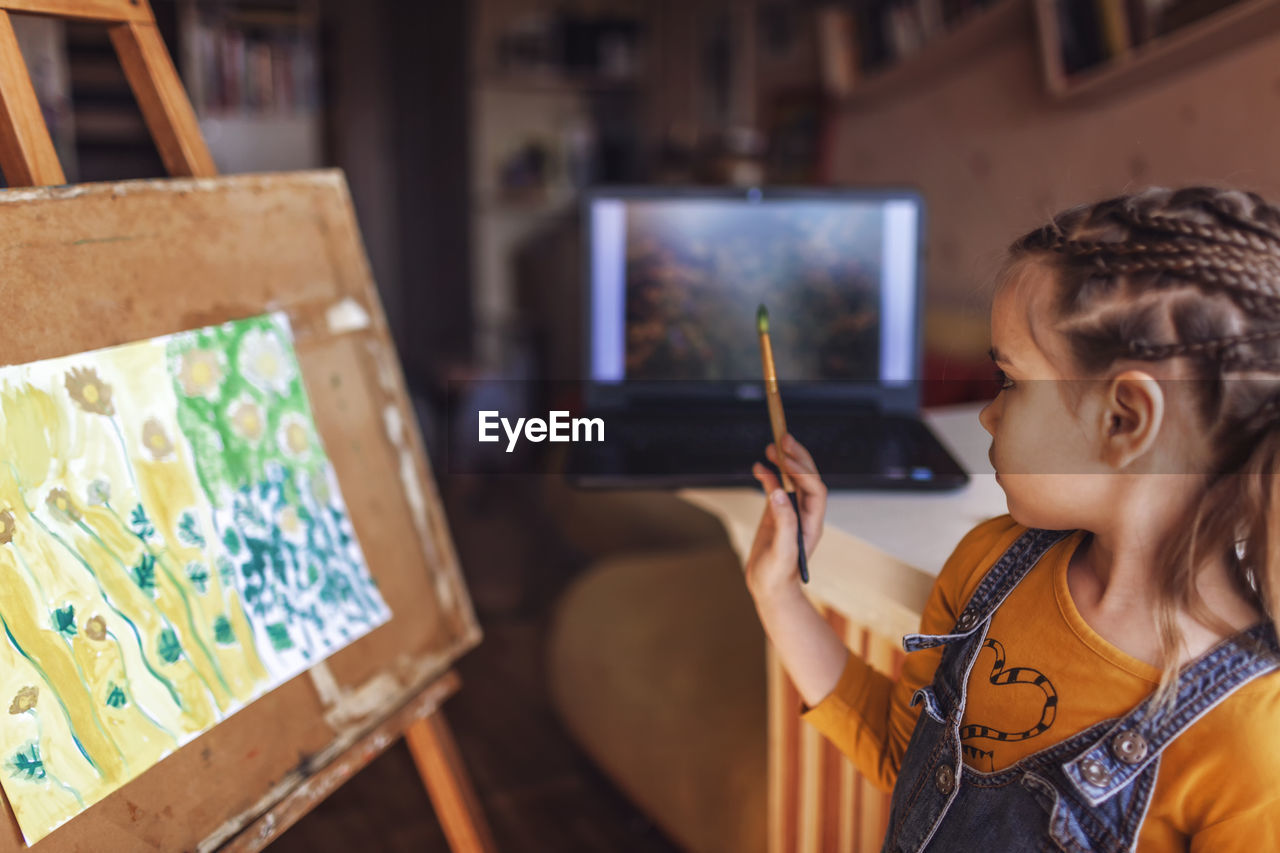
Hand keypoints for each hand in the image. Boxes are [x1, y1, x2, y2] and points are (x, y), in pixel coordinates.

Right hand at [745, 432, 826, 602]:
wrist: (769, 588)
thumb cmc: (778, 575)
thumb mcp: (782, 551)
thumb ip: (783, 522)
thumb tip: (779, 492)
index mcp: (811, 523)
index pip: (815, 490)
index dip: (803, 472)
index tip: (786, 460)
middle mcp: (804, 514)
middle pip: (807, 479)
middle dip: (797, 457)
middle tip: (784, 438)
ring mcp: (790, 512)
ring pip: (792, 480)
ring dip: (783, 462)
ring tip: (771, 446)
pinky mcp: (776, 514)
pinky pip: (775, 488)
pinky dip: (767, 475)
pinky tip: (758, 466)